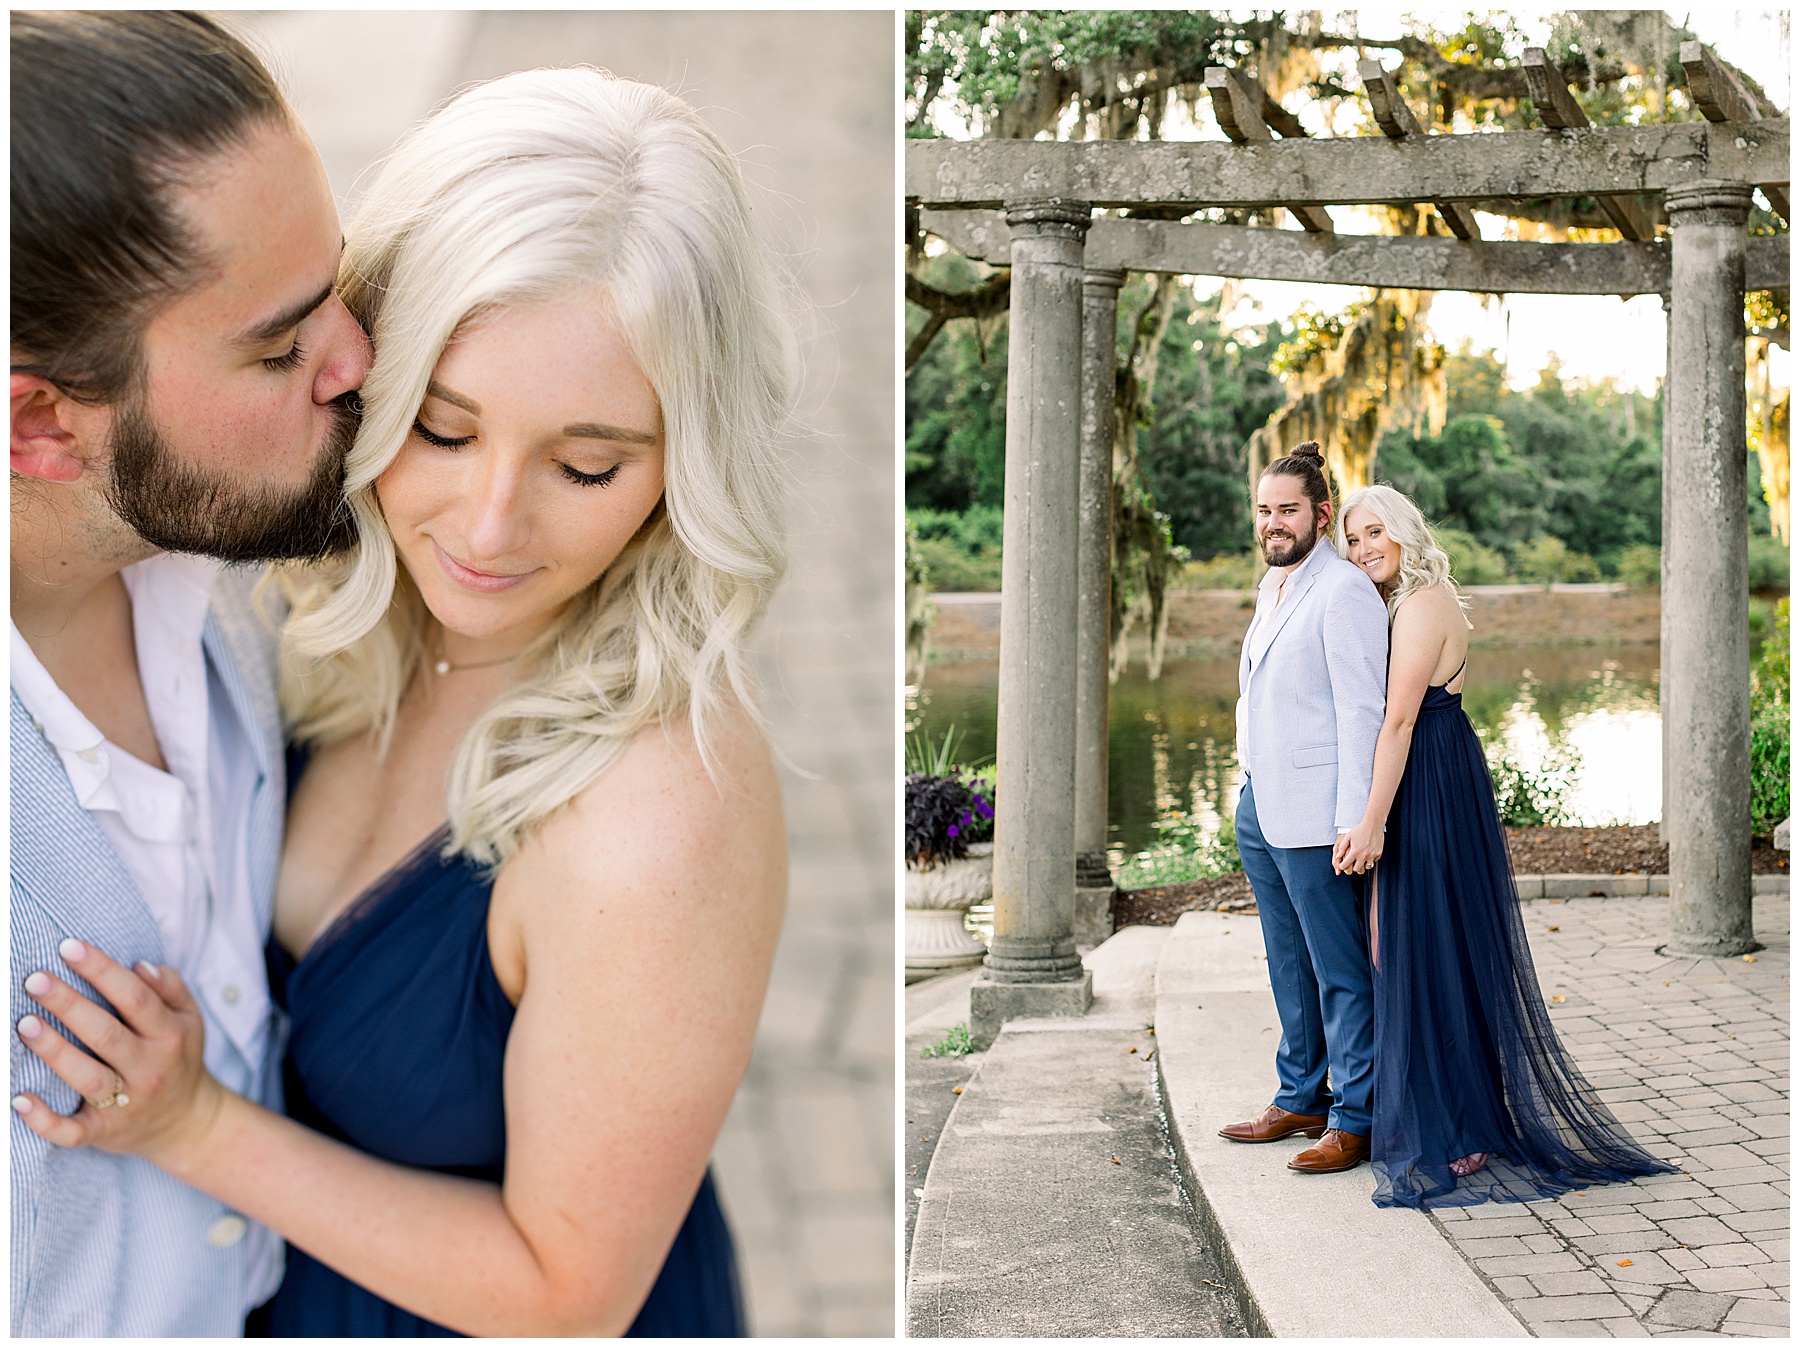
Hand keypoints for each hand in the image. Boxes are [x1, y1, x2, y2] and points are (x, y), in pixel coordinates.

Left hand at [12, 939, 225, 1168]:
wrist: (186, 1123)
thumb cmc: (178, 1058)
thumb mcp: (189, 1019)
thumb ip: (171, 988)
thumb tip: (139, 965)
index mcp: (169, 1035)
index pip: (135, 997)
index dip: (102, 970)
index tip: (68, 947)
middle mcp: (149, 1068)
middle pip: (106, 1034)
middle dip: (69, 1005)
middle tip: (35, 980)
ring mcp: (126, 1103)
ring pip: (87, 1078)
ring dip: (55, 1051)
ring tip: (25, 1024)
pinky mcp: (104, 1132)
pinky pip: (72, 1131)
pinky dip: (44, 1120)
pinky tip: (19, 1099)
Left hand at [1332, 820, 1383, 874]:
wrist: (1373, 824)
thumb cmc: (1360, 829)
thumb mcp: (1348, 837)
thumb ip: (1342, 848)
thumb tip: (1337, 857)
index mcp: (1355, 851)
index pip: (1346, 865)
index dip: (1342, 866)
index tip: (1342, 865)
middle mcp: (1364, 855)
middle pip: (1357, 869)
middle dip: (1353, 868)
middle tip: (1352, 865)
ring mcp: (1372, 855)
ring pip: (1367, 867)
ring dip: (1363, 865)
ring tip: (1360, 861)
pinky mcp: (1379, 854)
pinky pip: (1374, 862)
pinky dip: (1370, 860)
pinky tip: (1367, 856)